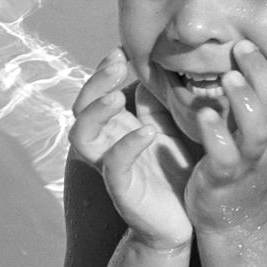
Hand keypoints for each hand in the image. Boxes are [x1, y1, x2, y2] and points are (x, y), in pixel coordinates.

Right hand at [69, 48, 193, 247]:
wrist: (184, 217)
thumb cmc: (176, 168)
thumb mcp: (172, 127)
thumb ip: (159, 101)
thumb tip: (154, 67)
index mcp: (118, 126)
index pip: (99, 91)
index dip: (104, 69)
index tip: (121, 49)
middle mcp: (107, 142)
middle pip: (82, 107)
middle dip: (95, 82)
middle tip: (116, 63)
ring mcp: (110, 165)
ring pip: (82, 135)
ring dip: (96, 112)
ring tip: (115, 96)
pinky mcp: (122, 189)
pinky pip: (114, 165)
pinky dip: (126, 145)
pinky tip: (145, 132)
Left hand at [184, 39, 266, 233]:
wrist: (237, 224)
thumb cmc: (247, 175)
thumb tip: (258, 75)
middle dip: (262, 73)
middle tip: (243, 46)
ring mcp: (250, 164)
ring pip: (257, 129)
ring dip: (244, 100)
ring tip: (229, 76)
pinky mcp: (225, 178)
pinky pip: (224, 155)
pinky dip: (216, 134)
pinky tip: (204, 115)